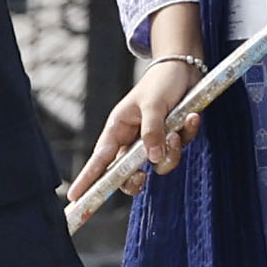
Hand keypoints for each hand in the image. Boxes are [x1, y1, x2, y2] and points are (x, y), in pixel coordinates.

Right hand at [99, 51, 204, 181]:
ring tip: (177, 130)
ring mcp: (153, 141)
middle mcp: (132, 139)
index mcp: (118, 129)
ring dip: (172, 152)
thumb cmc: (161, 83)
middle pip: (127, 173)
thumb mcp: (154, 104)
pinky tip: (191, 118)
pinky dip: (188, 135)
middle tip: (142, 175)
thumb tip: (152, 159)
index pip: (99, 160)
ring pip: (159, 164)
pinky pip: (179, 150)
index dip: (87, 179)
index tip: (75, 197)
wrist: (185, 69)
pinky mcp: (172, 139)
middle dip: (136, 178)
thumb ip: (152, 132)